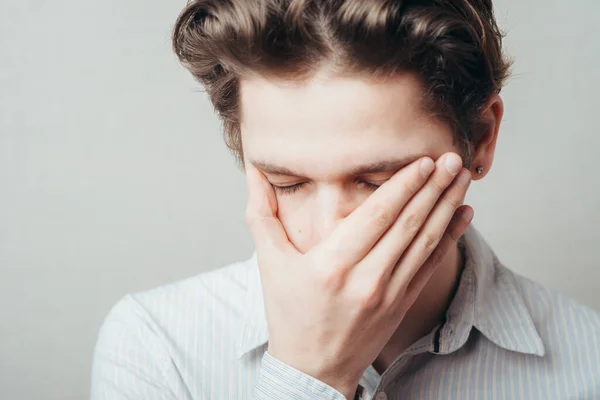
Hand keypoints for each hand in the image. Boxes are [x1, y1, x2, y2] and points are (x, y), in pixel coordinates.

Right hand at [245, 153, 472, 398]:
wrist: (313, 370)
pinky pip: (431, 265)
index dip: (403, 186)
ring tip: (463, 178)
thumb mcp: (269, 263)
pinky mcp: (402, 304)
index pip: (376, 216)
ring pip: (426, 242)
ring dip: (447, 207)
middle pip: (407, 224)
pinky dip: (451, 238)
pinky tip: (464, 215)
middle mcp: (365, 279)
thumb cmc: (288, 313)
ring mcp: (389, 294)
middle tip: (453, 158)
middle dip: (434, 187)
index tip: (424, 161)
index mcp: (331, 264)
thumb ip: (261, 213)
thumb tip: (252, 171)